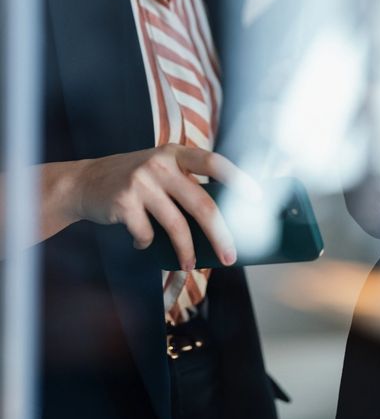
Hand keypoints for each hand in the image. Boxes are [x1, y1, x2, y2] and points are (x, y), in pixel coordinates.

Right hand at [71, 144, 247, 269]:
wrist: (84, 182)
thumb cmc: (134, 180)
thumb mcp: (159, 169)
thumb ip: (184, 183)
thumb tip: (222, 220)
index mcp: (175, 153)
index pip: (213, 162)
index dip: (237, 178)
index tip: (257, 196)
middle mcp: (161, 164)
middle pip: (201, 204)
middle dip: (219, 234)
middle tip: (230, 256)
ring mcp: (142, 182)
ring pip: (176, 225)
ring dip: (186, 251)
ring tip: (189, 265)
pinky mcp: (125, 201)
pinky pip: (147, 234)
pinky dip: (147, 244)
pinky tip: (141, 241)